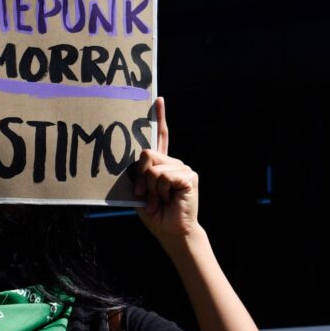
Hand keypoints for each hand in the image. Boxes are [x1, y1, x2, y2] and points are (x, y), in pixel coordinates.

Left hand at [134, 96, 199, 243]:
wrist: (170, 231)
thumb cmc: (155, 213)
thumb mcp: (141, 191)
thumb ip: (140, 173)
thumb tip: (141, 157)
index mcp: (163, 164)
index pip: (162, 137)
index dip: (160, 117)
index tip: (157, 99)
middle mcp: (175, 163)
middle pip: (147, 153)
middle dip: (142, 177)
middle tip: (146, 195)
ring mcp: (183, 169)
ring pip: (154, 167)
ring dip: (152, 189)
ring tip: (160, 200)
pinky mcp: (189, 177)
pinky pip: (165, 176)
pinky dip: (162, 191)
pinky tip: (169, 199)